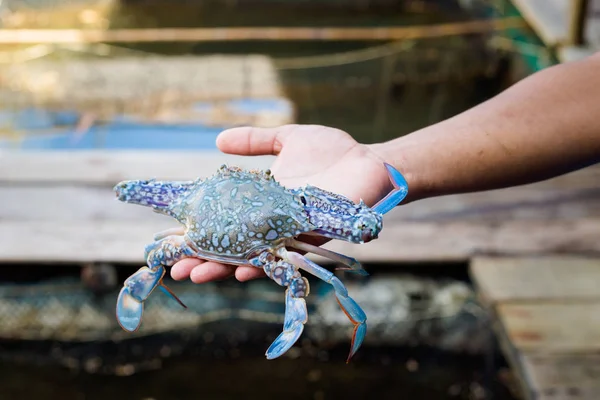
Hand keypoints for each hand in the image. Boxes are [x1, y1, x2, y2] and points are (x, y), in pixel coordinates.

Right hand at [171, 124, 394, 283]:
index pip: (226, 220)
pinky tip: (242, 269)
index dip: (201, 230)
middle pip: (234, 245)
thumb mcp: (288, 138)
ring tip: (198, 274)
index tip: (173, 237)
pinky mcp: (310, 239)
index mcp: (263, 202)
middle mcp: (272, 223)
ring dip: (225, 267)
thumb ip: (255, 140)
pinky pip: (285, 257)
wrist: (370, 161)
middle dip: (206, 258)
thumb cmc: (332, 151)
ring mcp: (290, 234)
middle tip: (179, 268)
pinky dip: (264, 264)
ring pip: (253, 256)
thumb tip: (217, 141)